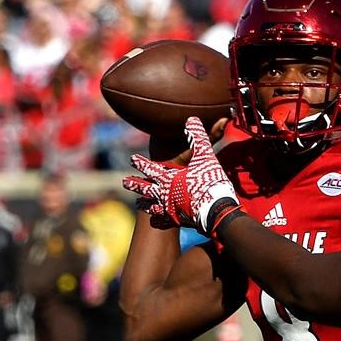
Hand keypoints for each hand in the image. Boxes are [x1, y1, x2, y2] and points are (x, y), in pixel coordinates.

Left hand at [123, 116, 240, 234]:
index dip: (140, 163)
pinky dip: (160, 220)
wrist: (216, 210)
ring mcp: (170, 208)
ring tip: (139, 203)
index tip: (132, 159)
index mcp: (168, 178)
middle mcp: (165, 193)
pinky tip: (158, 221)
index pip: (150, 168)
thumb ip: (198, 138)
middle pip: (146, 188)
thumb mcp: (205, 156)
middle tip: (125, 182)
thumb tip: (191, 119)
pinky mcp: (178, 220)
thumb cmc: (209, 182)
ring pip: (152, 206)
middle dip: (136, 184)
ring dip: (145, 204)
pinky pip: (165, 220)